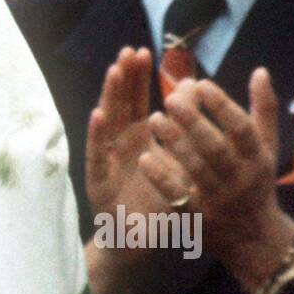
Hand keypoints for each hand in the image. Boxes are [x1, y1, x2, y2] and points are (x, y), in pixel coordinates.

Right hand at [84, 47, 187, 293]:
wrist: (136, 243)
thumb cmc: (156, 203)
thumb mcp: (178, 165)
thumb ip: (185, 133)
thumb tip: (198, 94)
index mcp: (138, 139)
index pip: (137, 101)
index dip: (138, 78)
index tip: (145, 52)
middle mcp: (119, 145)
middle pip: (120, 105)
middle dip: (123, 78)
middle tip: (130, 51)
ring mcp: (106, 161)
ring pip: (106, 123)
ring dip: (109, 97)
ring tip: (114, 71)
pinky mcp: (98, 181)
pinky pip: (96, 155)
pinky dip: (96, 134)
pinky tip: (98, 115)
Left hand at [142, 69, 293, 290]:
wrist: (254, 239)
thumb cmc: (256, 181)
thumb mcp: (266, 147)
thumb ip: (263, 109)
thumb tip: (260, 70)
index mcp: (257, 158)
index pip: (242, 129)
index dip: (223, 106)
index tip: (200, 84)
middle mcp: (240, 179)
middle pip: (216, 148)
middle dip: (194, 122)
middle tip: (169, 98)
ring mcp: (218, 200)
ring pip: (195, 169)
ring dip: (174, 144)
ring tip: (153, 119)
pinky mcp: (198, 217)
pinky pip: (177, 196)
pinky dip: (161, 177)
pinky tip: (145, 158)